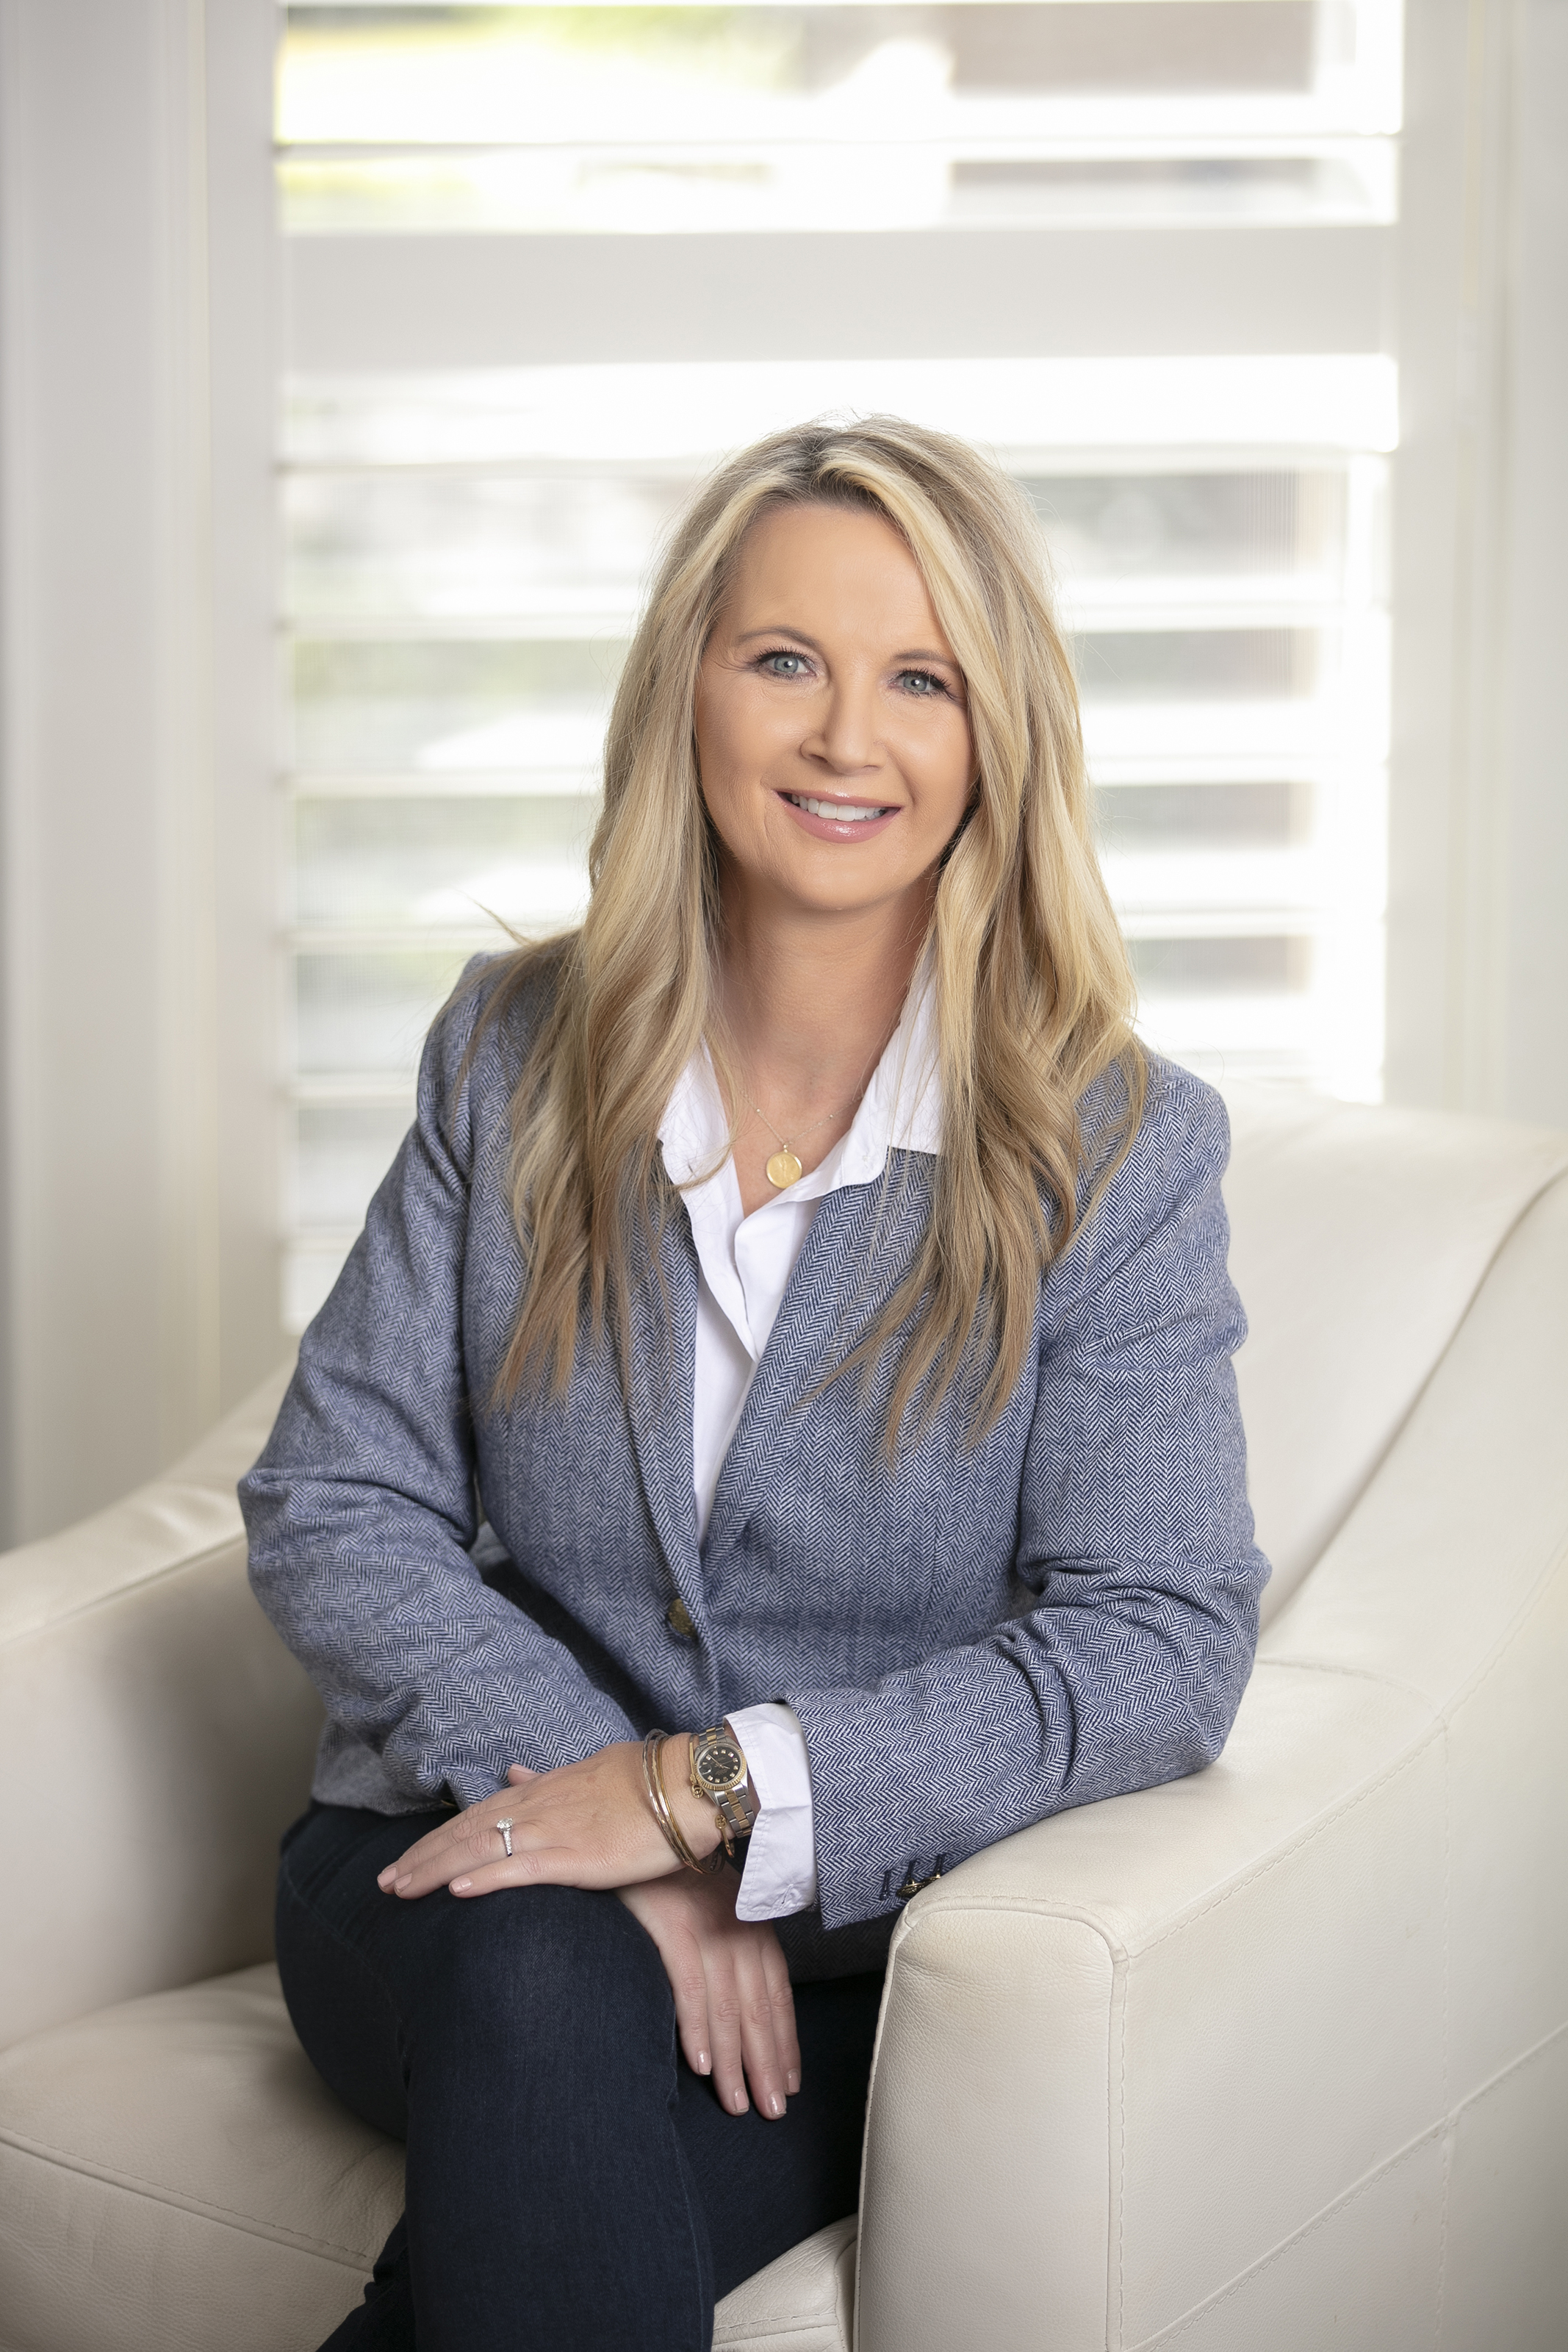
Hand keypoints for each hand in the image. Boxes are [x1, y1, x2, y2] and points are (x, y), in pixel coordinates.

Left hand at [377, 1741, 721, 1900]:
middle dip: (422, 1858)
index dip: (436, 1839)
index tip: (405, 1859)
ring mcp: (556, 1831)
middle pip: (466, 1832)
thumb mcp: (587, 1773)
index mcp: (542, 1790)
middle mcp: (539, 1808)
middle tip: (383, 1884)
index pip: (475, 1815)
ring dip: (436, 1871)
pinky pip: (524, 1868)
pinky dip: (487, 1878)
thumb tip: (513, 1770)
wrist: (688, 1784)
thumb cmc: (646, 1782)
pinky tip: (457, 1891)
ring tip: (401, 1890)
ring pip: (482, 1850)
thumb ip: (546, 1779)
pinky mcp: (580, 1856)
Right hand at [618, 1871, 800, 2121]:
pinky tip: (701, 2063)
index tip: (789, 2084)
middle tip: (771, 2110)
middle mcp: (737, 1929)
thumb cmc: (674, 1878)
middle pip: (759, 2009)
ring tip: (737, 2102)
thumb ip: (730, 1952)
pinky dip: (697, 2027)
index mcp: (753, 1927)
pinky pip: (689, 1985)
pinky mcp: (672, 1926)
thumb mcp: (713, 1910)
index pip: (777, 1995)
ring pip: (728, 2006)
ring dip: (734, 2060)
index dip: (785, 2043)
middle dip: (766, 2064)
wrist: (641, 1827)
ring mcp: (706, 1927)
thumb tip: (739, 2008)